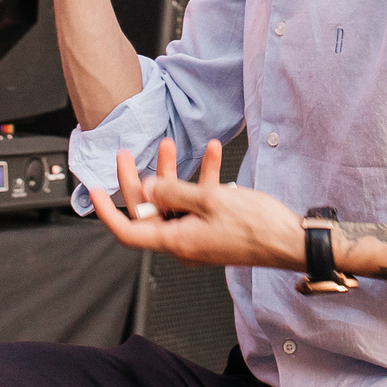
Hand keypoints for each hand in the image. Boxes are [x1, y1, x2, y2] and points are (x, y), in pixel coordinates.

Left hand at [88, 139, 305, 270]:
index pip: (128, 230)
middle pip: (149, 211)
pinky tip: (210, 153)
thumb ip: (174, 193)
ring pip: (175, 202)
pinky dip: (202, 178)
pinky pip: (200, 203)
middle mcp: (184, 242)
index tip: (94, 190)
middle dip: (138, 180)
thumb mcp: (210, 201)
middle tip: (128, 154)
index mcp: (176, 241)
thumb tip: (148, 190)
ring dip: (172, 173)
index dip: (108, 210)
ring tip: (169, 144)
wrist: (291, 240)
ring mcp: (200, 236)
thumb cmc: (256, 226)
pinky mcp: (217, 229)